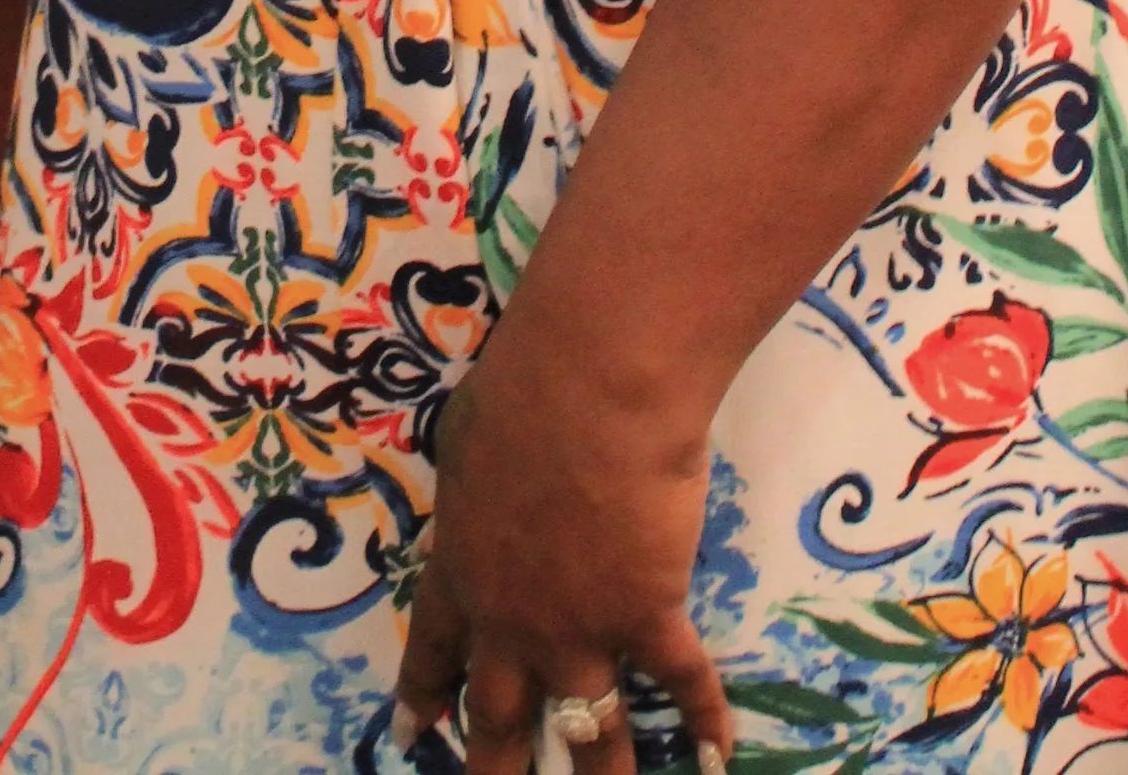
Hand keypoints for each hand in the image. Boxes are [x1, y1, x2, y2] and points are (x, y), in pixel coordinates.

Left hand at [394, 313, 733, 774]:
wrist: (588, 390)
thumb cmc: (518, 391)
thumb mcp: (467, 439)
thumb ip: (476, 483)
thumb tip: (484, 484)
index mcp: (460, 566)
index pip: (434, 648)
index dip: (423, 696)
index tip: (411, 738)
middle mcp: (512, 620)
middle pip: (498, 715)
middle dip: (495, 770)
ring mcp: (581, 628)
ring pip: (589, 731)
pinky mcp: (647, 616)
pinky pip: (682, 683)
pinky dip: (704, 724)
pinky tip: (716, 759)